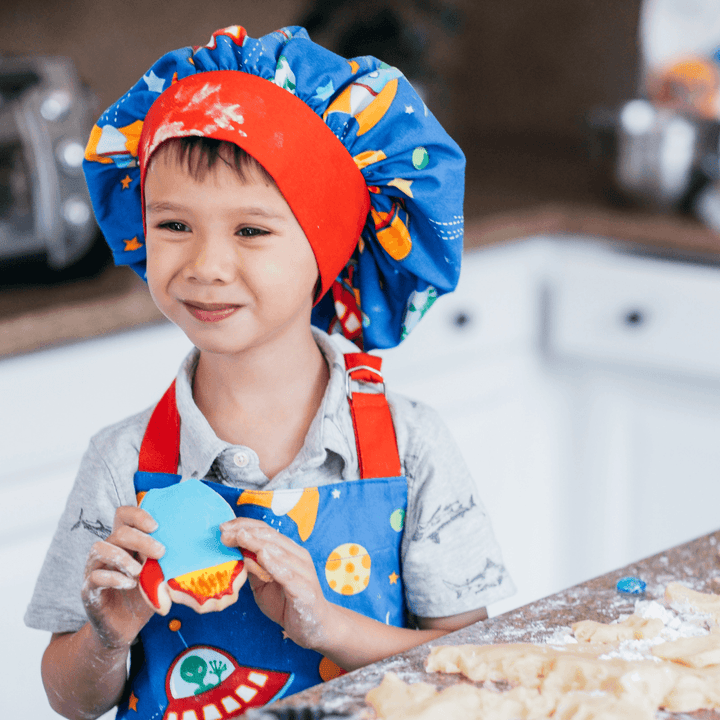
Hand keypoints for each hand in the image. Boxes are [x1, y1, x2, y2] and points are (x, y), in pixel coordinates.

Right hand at [81, 506, 164, 649]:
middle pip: (118, 532)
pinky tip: (129, 585)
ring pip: (100, 548)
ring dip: (123, 557)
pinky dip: (113, 578)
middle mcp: (108, 552)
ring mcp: (95, 569)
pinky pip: (94, 576)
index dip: (137, 515)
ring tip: (140, 571)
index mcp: (125, 544)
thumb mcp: (158, 576)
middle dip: (141, 539)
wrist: (124, 628)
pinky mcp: (88, 590)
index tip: (156, 526)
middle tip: (160, 551)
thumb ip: (165, 562)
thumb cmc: (143, 596)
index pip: (123, 516)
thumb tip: (187, 550)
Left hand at [220, 518, 331, 649]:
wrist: (316, 627)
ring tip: (239, 537)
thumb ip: (252, 568)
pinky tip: (262, 556)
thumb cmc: (288, 602)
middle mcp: (298, 557)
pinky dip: (274, 564)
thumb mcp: (263, 584)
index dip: (245, 526)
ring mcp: (303, 572)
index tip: (223, 527)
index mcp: (289, 551)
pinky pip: (288, 575)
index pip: (266, 531)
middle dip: (245, 532)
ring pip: (279, 552)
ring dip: (257, 543)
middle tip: (224, 533)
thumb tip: (234, 552)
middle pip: (270, 537)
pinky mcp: (305, 590)